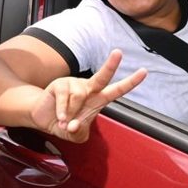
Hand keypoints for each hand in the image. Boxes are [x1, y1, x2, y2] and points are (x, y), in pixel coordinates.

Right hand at [30, 50, 146, 142]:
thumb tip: (73, 125)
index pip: (117, 90)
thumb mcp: (76, 135)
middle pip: (102, 76)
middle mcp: (88, 88)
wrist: (43, 118)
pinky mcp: (60, 84)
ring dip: (71, 113)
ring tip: (65, 121)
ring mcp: (74, 84)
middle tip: (118, 52)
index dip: (131, 82)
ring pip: (79, 97)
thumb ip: (78, 133)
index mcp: (98, 98)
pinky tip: (59, 117)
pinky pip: (65, 98)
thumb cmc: (64, 124)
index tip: (144, 72)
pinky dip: (62, 112)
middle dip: (111, 65)